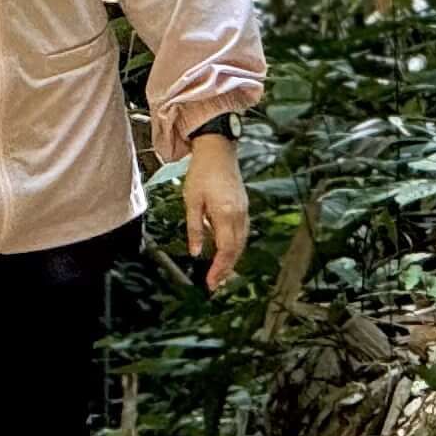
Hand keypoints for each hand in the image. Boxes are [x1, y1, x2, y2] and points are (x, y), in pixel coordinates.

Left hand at [182, 130, 249, 292]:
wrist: (218, 150)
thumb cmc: (202, 172)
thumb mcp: (191, 200)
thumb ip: (195, 228)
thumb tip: (196, 252)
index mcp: (225, 213)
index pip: (226, 249)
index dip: (219, 268)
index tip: (211, 283)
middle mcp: (239, 214)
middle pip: (236, 250)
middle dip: (226, 270)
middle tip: (215, 284)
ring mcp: (244, 210)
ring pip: (241, 242)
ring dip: (232, 260)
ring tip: (220, 274)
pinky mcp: (244, 207)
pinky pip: (242, 233)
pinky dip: (235, 247)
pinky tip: (227, 252)